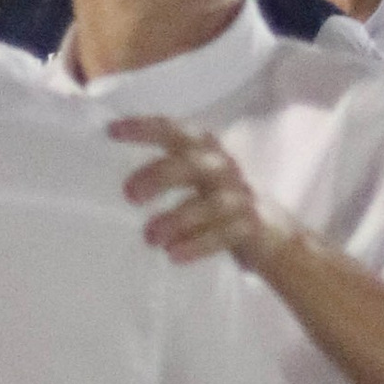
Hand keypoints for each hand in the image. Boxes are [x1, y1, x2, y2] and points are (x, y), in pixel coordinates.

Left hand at [109, 114, 294, 271]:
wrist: (273, 236)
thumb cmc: (220, 206)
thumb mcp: (195, 182)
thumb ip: (167, 175)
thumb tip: (122, 186)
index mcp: (205, 152)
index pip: (175, 131)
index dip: (145, 129)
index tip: (111, 131)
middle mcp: (224, 169)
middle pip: (194, 164)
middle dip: (160, 175)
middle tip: (130, 195)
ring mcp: (240, 198)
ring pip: (211, 204)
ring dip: (177, 218)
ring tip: (150, 237)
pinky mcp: (251, 226)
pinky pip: (225, 235)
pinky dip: (198, 245)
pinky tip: (173, 255)